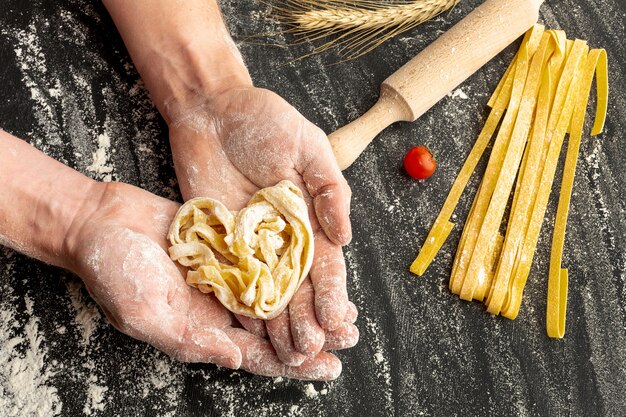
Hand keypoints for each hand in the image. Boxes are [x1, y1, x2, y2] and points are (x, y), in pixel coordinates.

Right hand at [67, 181, 342, 379]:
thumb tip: (238, 361)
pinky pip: (266, 261)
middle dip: (313, 335)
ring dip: (309, 303)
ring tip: (345, 308)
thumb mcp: (146, 314)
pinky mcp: (227, 247)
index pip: (258, 356)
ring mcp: (226, 276)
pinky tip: (316, 267)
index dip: (295, 364)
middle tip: (351, 335)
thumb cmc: (113, 272)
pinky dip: (291, 267)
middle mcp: (220, 308)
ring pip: (277, 297)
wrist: (100, 222)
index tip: (330, 367)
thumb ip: (190, 340)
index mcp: (204, 332)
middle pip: (276, 330)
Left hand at [167, 87, 359, 364]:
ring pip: (266, 291)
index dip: (333, 292)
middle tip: (312, 348)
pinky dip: (239, 305)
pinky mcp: (218, 240)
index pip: (325, 263)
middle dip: (307, 318)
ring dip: (278, 323)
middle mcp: (282, 237)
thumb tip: (347, 236)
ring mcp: (249, 242)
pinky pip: (229, 278)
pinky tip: (249, 331)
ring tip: (287, 352)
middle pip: (298, 286)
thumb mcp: (308, 145)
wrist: (212, 110)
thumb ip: (329, 189)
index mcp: (310, 218)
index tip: (338, 319)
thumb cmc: (266, 119)